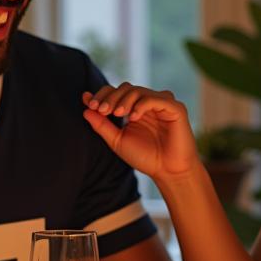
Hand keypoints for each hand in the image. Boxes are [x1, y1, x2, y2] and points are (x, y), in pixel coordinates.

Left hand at [82, 84, 199, 182]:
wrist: (168, 172)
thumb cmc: (145, 157)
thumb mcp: (117, 141)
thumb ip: (102, 125)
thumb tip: (85, 108)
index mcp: (135, 108)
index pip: (117, 92)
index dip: (103, 95)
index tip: (91, 105)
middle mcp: (148, 103)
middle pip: (126, 88)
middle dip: (111, 97)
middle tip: (102, 110)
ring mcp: (162, 103)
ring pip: (138, 91)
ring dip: (124, 100)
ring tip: (117, 114)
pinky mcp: (175, 108)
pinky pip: (155, 99)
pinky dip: (141, 105)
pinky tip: (133, 117)